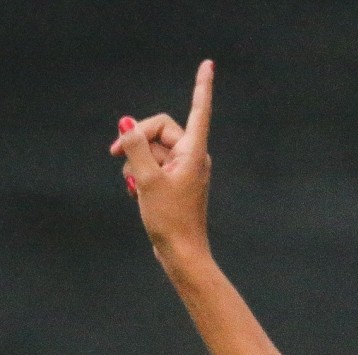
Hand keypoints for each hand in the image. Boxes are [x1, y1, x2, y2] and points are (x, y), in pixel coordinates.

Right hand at [109, 60, 213, 266]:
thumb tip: (127, 124)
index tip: (208, 64)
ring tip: (132, 186)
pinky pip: (154, 166)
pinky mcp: (176, 183)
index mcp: (193, 152)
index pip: (198, 110)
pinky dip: (141, 174)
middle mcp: (192, 157)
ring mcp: (184, 171)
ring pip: (153, 150)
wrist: (181, 254)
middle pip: (160, 130)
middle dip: (137, 141)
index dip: (202, 87)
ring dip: (137, 163)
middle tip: (116, 155)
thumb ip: (135, 149)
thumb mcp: (147, 181)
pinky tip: (135, 191)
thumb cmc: (170, 221)